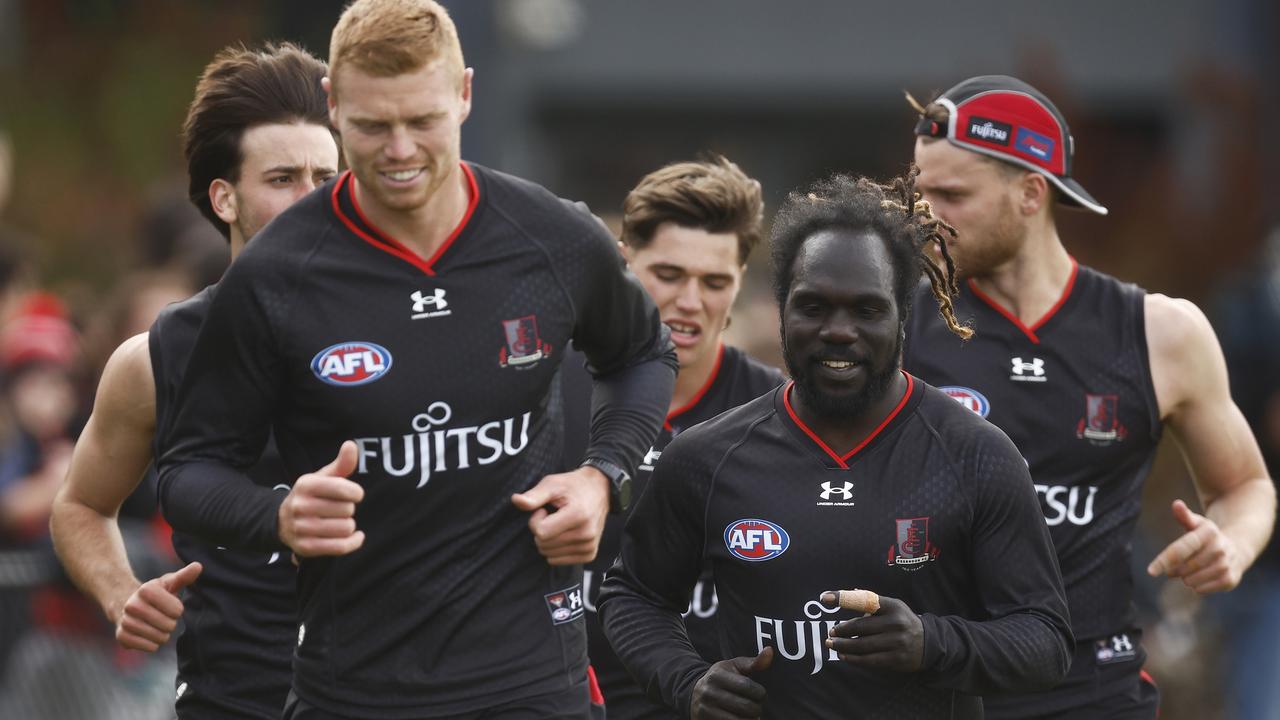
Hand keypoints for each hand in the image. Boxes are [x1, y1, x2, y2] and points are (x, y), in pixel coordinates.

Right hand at [115, 561, 201, 651]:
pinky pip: (149, 648)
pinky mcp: (121, 637)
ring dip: (162, 634)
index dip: (177, 610)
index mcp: (146, 590)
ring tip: (156, 626)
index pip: (177, 610)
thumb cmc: (156, 594)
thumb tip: (198, 566)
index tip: (170, 606)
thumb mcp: (169, 583)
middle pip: (168, 626)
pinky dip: (153, 644)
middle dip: (170, 623)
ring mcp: (125, 622)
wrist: (127, 604)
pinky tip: (148, 635)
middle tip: (163, 617)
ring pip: (159, 638)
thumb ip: (184, 576)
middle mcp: (132, 605)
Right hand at [278, 441, 364, 556]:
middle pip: (348, 509)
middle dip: (349, 509)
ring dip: (349, 526)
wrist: (283, 521)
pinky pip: (341, 547)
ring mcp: (301, 528)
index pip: (343, 488)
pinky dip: (354, 542)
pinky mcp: (306, 547)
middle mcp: (300, 506)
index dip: (356, 492)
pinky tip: (355, 537)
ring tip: (340, 522)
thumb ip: (341, 463)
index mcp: (306, 484)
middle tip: (339, 509)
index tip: (354, 494)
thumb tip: (351, 445)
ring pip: (346, 528)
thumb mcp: (323, 477)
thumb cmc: (311, 496)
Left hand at [511, 466, 608, 564]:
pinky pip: (558, 561)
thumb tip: (515, 500)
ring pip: (549, 555)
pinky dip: (556, 549)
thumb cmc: (573, 486)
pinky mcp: (590, 554)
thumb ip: (534, 495)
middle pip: (543, 545)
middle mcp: (586, 534)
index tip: (544, 509)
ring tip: (560, 523)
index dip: (536, 520)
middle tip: (553, 515)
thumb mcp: (552, 484)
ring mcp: (589, 546)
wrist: (600, 489)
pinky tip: (565, 533)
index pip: (541, 532)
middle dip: (541, 530)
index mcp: (578, 515)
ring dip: (549, 540)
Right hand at [691, 647, 771, 719]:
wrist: (694, 694)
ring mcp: (705, 709)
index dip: (760, 693)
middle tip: (756, 707)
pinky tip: (741, 719)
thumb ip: (753, 662)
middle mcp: (709, 692)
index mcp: (717, 675)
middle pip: (746, 706)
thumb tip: (770, 651)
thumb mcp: (733, 667)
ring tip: (750, 715)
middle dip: (757, 709)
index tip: (760, 694)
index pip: (747, 686)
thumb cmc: (721, 678)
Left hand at [826, 594, 923, 671]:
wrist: (929, 643)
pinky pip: (869, 660)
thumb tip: (848, 593)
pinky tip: (843, 656)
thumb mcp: (892, 606)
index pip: (863, 600)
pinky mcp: (896, 659)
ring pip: (862, 645)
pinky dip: (853, 659)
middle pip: (860, 626)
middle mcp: (895, 623)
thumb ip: (870, 601)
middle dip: (841, 630)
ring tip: (832, 644)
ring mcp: (896, 642)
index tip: (824, 597)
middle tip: (831, 632)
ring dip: (843, 645)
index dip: (842, 598)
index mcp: (892, 606)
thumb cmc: (902, 621)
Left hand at [1146, 499, 1242, 592]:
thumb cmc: (1206, 536)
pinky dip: (1196, 587)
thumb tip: (1176, 504)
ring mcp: (1225, 565)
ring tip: (1190, 571)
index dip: (1164, 561)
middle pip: (1184, 568)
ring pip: (1191, 581)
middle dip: (1174, 570)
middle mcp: (1219, 549)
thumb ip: (1184, 516)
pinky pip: (1201, 590)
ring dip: (1185, 578)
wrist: (1237, 548)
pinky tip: (1201, 578)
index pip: (1180, 549)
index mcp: (1208, 533)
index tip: (1151, 572)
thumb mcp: (1197, 524)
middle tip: (1175, 568)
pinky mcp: (1230, 580)